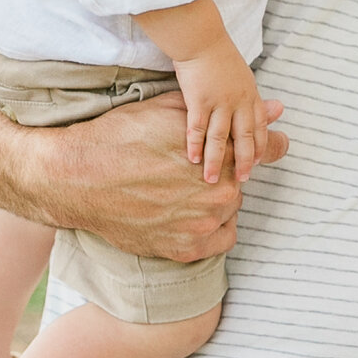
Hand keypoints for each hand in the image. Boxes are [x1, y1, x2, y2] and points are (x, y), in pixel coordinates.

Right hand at [53, 89, 283, 261]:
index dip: (261, 148)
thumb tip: (279, 108)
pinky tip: (185, 216)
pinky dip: (207, 231)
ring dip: (213, 205)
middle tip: (185, 172)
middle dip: (222, 177)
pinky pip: (217, 241)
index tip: (254, 150)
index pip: (265, 151)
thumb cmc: (122, 136)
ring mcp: (203, 225)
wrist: (79, 177)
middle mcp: (220, 193)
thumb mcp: (172, 111)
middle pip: (239, 184)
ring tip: (177, 193)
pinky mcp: (185, 250)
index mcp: (223, 155)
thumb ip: (227, 113)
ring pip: (227, 213)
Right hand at [177, 33, 271, 186]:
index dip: (259, 146)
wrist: (201, 39)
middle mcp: (239, 101)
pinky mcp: (199, 100)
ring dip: (216, 160)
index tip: (256, 163)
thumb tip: (279, 109)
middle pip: (244, 137)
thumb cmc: (219, 56)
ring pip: (220, 138)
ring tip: (211, 178)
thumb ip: (257, 98)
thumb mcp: (245, 77)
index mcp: (250, 95)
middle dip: (243, 161)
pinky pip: (198, 128)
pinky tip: (192, 159)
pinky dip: (195, 145)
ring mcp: (219, 101)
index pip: (259, 127)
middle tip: (241, 179)